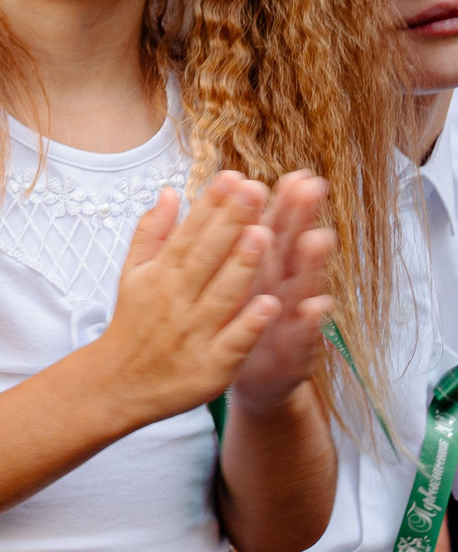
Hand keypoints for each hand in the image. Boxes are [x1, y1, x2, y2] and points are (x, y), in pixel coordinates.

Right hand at [95, 171, 280, 427]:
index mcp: (159, 276)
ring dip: (242, 266)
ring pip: (222, 295)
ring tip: (263, 234)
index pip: (189, 234)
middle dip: (230, 223)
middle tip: (254, 189)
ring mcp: (193, 333)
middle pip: (206, 257)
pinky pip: (232, 342)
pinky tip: (269, 304)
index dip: (211, 205)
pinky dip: (249, 324)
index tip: (233, 176)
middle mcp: (175, 300)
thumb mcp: (133, 275)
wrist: (116, 385)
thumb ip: (152, 233)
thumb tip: (169, 192)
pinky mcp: (210, 366)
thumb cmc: (132, 325)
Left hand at [224, 171, 336, 410]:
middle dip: (300, 218)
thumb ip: (237, 242)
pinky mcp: (295, 350)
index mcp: (263, 269)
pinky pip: (301, 335)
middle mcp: (283, 287)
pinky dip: (308, 322)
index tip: (293, 173)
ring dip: (309, 263)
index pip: (272, 229)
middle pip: (292, 248)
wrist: (256, 378)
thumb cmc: (241, 322)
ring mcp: (292, 318)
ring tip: (317, 237)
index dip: (282, 203)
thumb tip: (233, 202)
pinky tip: (315, 307)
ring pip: (301, 286)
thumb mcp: (234, 280)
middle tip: (312, 186)